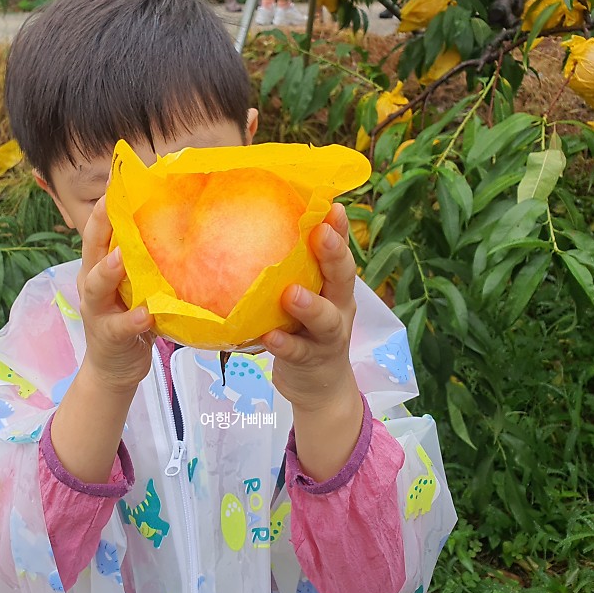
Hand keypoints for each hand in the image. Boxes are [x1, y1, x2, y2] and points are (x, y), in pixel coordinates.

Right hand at [77, 195, 154, 392]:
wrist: (113, 369)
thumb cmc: (129, 319)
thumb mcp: (135, 285)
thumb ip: (146, 260)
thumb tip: (180, 226)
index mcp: (98, 265)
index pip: (100, 228)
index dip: (106, 203)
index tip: (118, 176)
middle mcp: (92, 283)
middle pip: (90, 247)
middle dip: (99, 223)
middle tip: (110, 200)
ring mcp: (97, 310)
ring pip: (95, 285)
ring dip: (108, 270)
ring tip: (122, 257)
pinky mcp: (107, 336)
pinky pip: (120, 326)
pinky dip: (132, 319)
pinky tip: (147, 313)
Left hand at [260, 203, 358, 412]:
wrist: (320, 387)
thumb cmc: (303, 329)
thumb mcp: (304, 295)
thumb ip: (289, 270)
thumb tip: (251, 226)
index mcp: (334, 286)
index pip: (339, 252)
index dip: (338, 229)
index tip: (331, 206)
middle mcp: (337, 306)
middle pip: (342, 278)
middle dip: (334, 255)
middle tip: (321, 234)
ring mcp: (328, 336)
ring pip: (326, 319)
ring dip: (310, 305)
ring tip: (291, 294)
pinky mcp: (311, 361)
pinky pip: (297, 352)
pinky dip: (283, 345)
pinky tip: (268, 337)